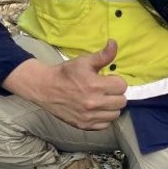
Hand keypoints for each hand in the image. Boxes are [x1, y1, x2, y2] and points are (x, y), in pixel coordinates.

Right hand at [4, 40, 127, 129]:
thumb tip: (114, 43)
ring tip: (102, 99)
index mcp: (96, 85)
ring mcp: (89, 117)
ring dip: (111, 106)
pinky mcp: (84, 126)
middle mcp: (94, 103)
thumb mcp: (84, 61)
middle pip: (121, 101)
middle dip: (116, 93)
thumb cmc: (66, 73)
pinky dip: (104, 118)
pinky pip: (105, 125)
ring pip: (115, 114)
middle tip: (106, 89)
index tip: (108, 79)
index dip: (116, 81)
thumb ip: (103, 55)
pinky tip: (97, 110)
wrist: (45, 88)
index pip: (122, 86)